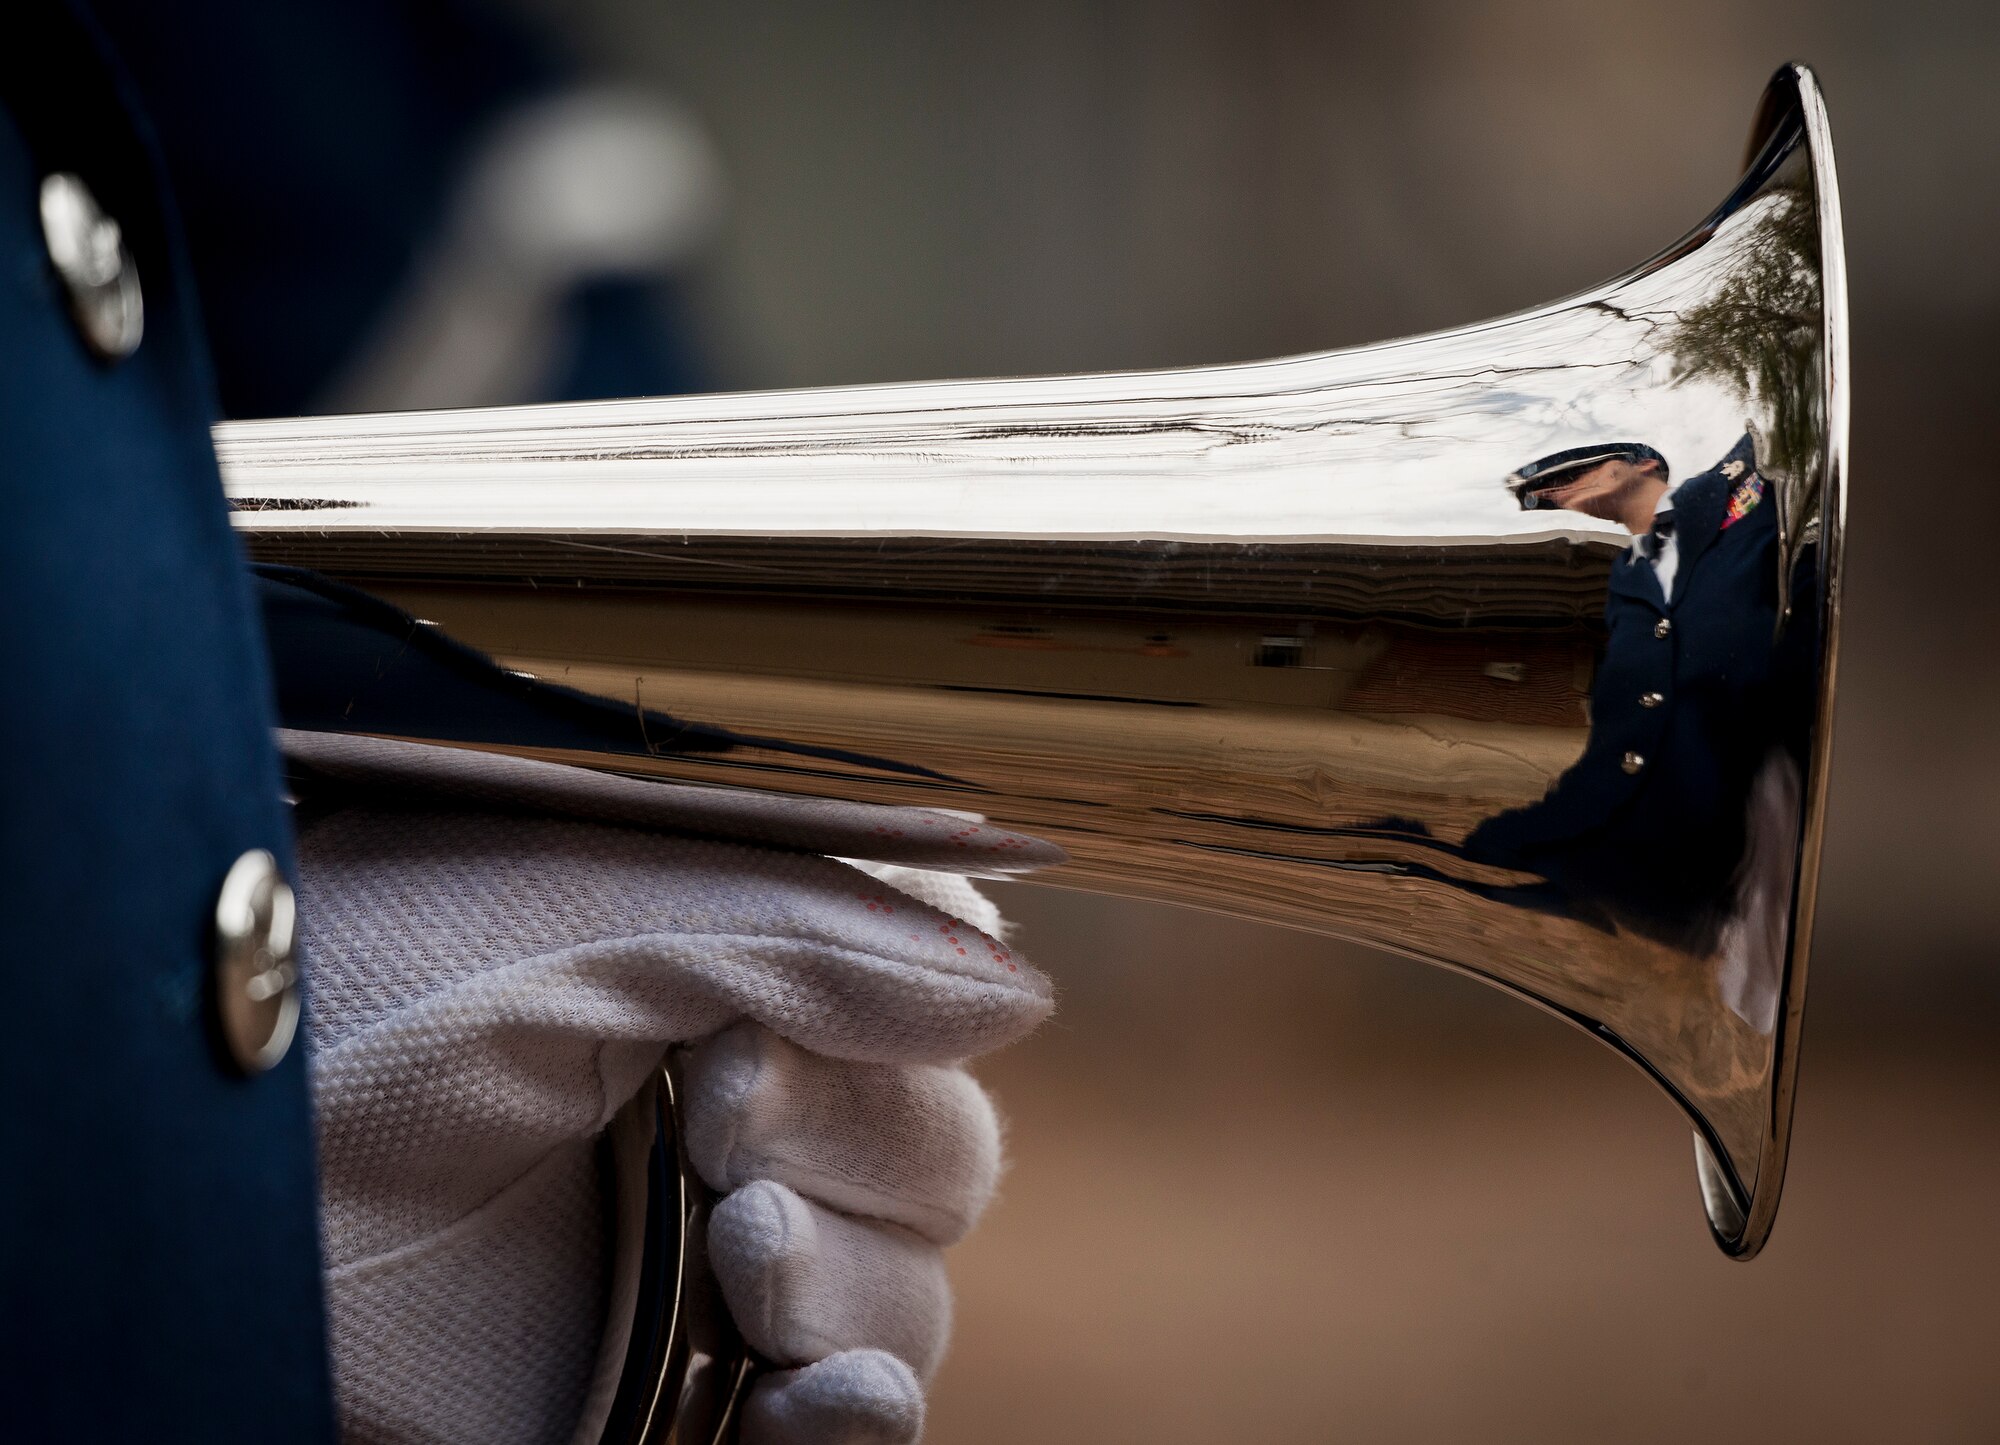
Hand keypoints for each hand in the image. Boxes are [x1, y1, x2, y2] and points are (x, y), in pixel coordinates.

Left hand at [288, 734, 1054, 1444]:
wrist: (204, 1196)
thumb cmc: (356, 1016)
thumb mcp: (587, 926)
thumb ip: (809, 941)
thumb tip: (1021, 989)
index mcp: (734, 978)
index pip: (927, 988)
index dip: (905, 1010)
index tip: (758, 1028)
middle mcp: (744, 1120)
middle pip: (940, 1152)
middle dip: (864, 1142)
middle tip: (714, 1123)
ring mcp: (715, 1268)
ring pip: (912, 1295)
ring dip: (852, 1279)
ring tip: (734, 1246)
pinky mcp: (682, 1400)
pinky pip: (850, 1427)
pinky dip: (859, 1419)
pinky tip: (810, 1394)